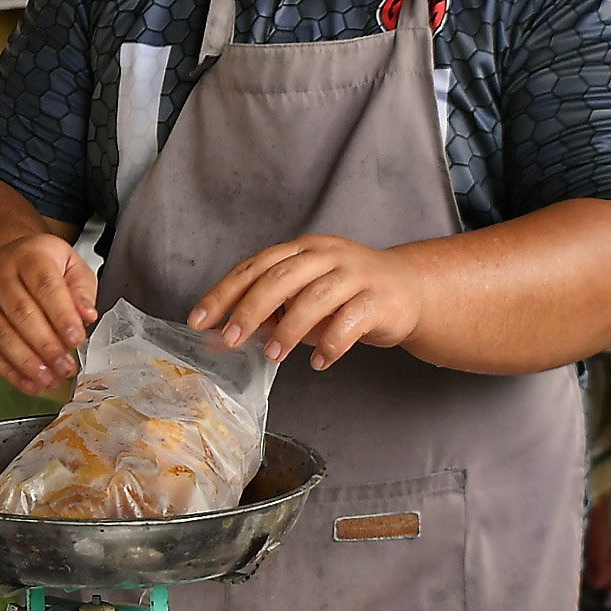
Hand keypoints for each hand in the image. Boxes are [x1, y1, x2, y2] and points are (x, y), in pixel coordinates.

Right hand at [0, 230, 93, 394]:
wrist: (6, 262)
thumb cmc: (44, 267)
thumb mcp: (70, 266)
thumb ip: (82, 290)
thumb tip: (87, 315)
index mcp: (30, 257)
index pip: (45, 286)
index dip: (62, 315)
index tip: (77, 339)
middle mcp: (0, 276)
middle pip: (22, 313)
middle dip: (47, 345)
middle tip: (67, 367)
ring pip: (3, 335)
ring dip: (28, 363)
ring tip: (51, 380)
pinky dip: (10, 372)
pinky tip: (31, 384)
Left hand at [189, 234, 424, 371]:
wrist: (409, 290)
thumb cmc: (347, 296)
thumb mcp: (302, 300)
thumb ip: (266, 315)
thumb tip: (220, 339)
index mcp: (302, 250)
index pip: (255, 267)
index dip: (225, 293)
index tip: (200, 321)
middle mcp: (327, 255)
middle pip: (280, 277)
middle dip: (250, 310)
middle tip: (231, 340)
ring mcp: (356, 274)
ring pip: (315, 297)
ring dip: (289, 330)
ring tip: (274, 355)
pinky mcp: (380, 298)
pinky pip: (351, 321)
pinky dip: (331, 344)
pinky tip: (318, 361)